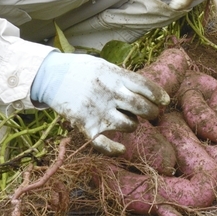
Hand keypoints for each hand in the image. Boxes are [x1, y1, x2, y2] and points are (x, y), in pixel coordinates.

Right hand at [30, 52, 168, 153]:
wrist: (51, 77)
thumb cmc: (80, 69)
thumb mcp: (103, 66)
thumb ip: (122, 78)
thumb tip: (144, 90)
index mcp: (115, 76)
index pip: (144, 86)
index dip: (158, 95)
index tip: (165, 101)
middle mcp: (110, 93)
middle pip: (141, 107)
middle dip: (152, 112)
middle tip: (152, 113)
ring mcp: (99, 111)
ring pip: (129, 125)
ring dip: (133, 125)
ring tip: (128, 121)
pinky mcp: (87, 126)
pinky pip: (105, 144)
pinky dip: (115, 149)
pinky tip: (121, 149)